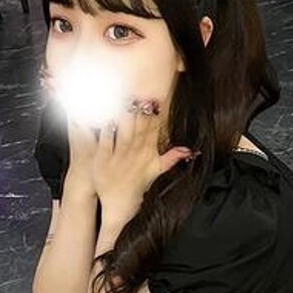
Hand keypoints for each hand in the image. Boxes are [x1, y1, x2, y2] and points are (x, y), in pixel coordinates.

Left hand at [68, 98, 197, 212]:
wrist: (120, 205)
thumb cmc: (137, 185)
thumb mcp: (156, 171)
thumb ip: (171, 158)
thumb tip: (189, 150)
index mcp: (148, 151)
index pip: (154, 126)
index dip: (156, 110)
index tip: (158, 93)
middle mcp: (135, 150)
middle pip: (140, 123)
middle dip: (141, 105)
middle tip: (141, 86)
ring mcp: (119, 154)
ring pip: (124, 127)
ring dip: (124, 111)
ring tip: (124, 93)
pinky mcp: (104, 157)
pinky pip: (105, 137)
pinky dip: (104, 124)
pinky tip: (103, 110)